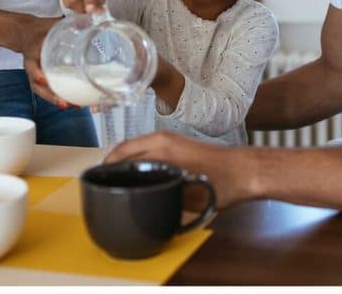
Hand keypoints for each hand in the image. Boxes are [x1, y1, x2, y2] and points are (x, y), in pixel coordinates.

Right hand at [18, 15, 70, 108]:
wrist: (26, 33)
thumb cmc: (41, 28)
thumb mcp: (52, 23)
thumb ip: (69, 22)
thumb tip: (90, 19)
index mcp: (33, 51)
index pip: (31, 64)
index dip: (36, 73)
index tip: (42, 80)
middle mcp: (33, 66)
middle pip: (37, 85)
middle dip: (51, 95)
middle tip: (64, 103)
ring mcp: (36, 73)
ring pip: (43, 91)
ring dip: (56, 100)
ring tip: (73, 106)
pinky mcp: (43, 77)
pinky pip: (48, 90)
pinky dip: (59, 97)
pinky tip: (73, 102)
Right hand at [104, 131, 256, 209]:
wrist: (245, 171)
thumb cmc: (220, 182)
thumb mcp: (185, 195)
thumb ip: (159, 195)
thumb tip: (141, 201)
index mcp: (160, 147)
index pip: (121, 155)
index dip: (106, 168)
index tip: (96, 180)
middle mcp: (162, 138)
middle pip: (125, 148)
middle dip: (110, 163)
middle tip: (101, 182)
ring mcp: (170, 139)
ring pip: (136, 147)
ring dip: (123, 158)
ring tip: (116, 178)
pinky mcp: (178, 143)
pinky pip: (148, 147)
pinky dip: (137, 156)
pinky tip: (138, 172)